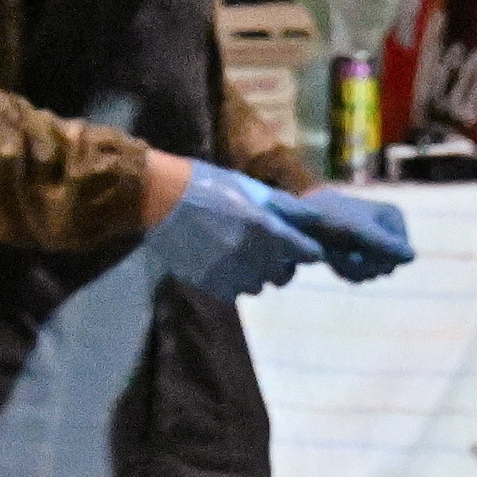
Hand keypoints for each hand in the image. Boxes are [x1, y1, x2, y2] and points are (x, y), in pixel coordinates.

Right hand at [148, 160, 321, 299]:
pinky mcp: (212, 285)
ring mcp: (232, 274)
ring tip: (240, 253)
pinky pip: (236, 292)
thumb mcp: (250, 188)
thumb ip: (285, 207)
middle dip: (282, 263)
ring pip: (260, 285)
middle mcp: (253, 256)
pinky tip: (222, 261)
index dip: (308, 249)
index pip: (308, 252)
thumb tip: (315, 218)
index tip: (302, 245)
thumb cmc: (208, 185)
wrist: (160, 200)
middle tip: (267, 247)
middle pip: (286, 274)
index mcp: (266, 228)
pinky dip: (234, 280)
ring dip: (257, 273)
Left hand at [283, 185, 414, 281]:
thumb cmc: (329, 221)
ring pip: (373, 273)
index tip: (355, 246)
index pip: (400, 256)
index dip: (376, 258)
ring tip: (336, 254)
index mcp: (394, 217)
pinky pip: (361, 274)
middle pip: (388, 267)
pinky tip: (333, 259)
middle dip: (363, 266)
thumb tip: (413, 257)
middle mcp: (388, 229)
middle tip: (343, 252)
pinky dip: (345, 271)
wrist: (298, 219)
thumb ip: (386, 246)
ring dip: (352, 270)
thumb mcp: (359, 233)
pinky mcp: (359, 252)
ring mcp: (374, 242)